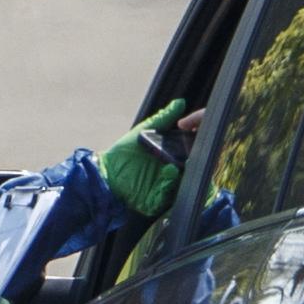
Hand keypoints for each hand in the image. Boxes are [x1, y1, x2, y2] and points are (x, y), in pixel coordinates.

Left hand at [100, 98, 189, 218]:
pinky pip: (165, 196)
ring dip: (180, 176)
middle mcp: (171, 175)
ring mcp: (163, 188)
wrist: (105, 170)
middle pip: (189, 173)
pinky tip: (169, 174)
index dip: (197, 149)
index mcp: (172, 159)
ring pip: (180, 186)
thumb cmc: (125, 151)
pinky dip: (168, 187)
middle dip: (193, 165)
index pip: (191, 156)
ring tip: (176, 166)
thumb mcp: (145, 131)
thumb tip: (180, 103)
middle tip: (193, 156)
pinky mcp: (153, 201)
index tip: (198, 138)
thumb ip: (163, 118)